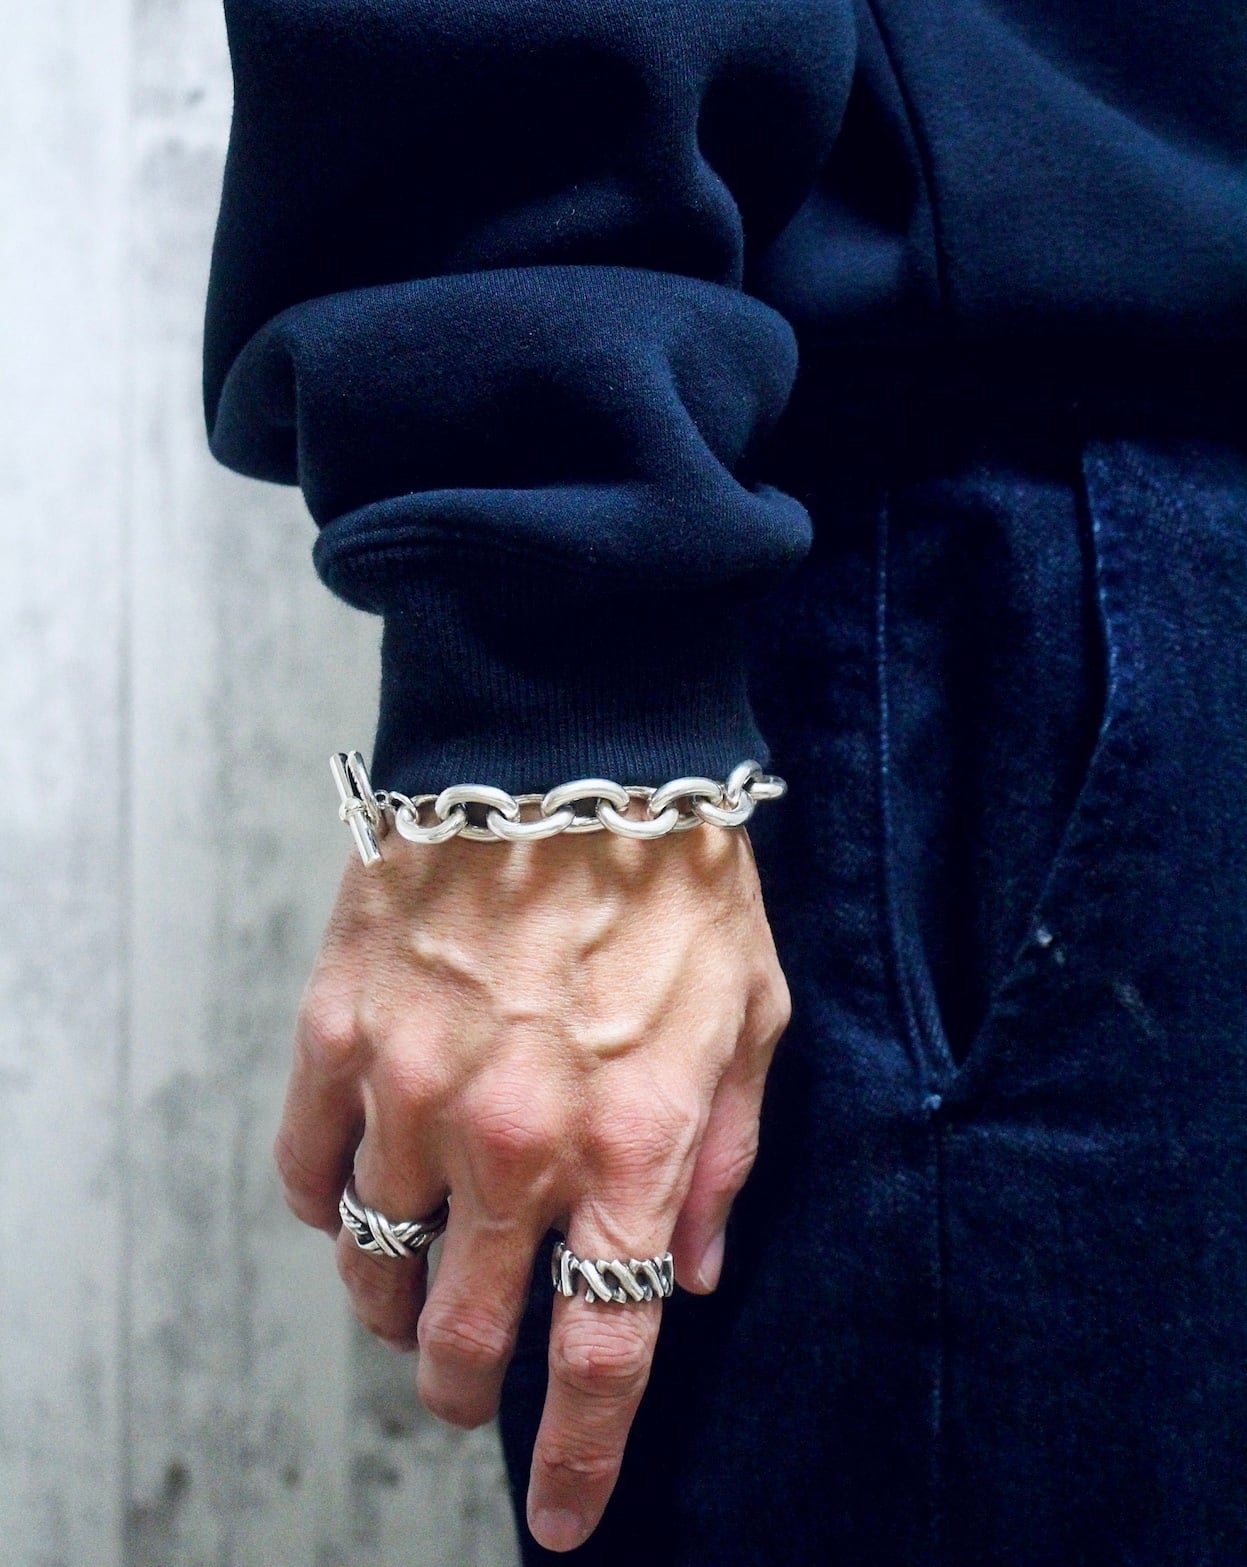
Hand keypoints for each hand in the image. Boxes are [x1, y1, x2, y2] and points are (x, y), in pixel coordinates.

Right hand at [274, 820, 790, 1552]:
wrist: (570, 741)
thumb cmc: (679, 873)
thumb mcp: (754, 1019)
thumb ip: (723, 1161)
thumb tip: (686, 1275)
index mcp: (630, 1146)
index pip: (599, 1356)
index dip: (576, 1462)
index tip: (560, 1520)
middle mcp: (512, 1139)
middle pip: (464, 1336)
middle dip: (467, 1385)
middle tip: (471, 1377)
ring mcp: (410, 1087)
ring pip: (371, 1262)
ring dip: (395, 1296)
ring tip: (417, 1281)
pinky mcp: (338, 1028)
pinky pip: (304, 1169)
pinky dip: (327, 1204)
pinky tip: (362, 1187)